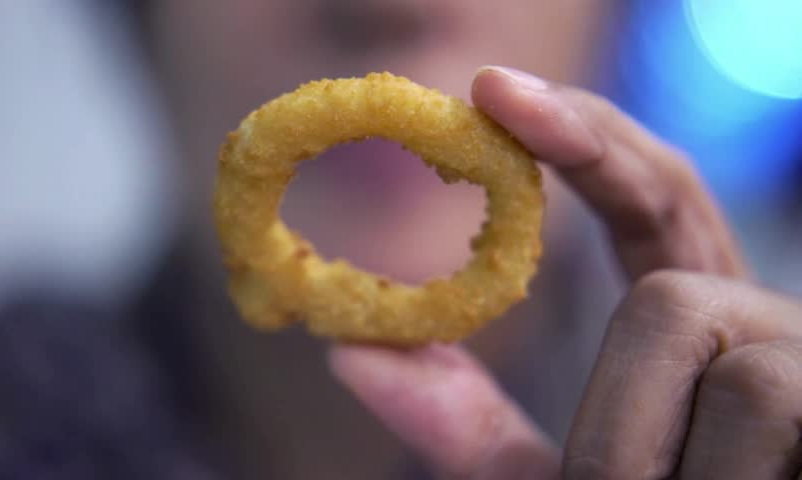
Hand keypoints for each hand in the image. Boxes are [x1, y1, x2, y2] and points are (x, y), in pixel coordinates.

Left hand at [329, 66, 801, 478]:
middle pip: (672, 280)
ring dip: (648, 463)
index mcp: (691, 326)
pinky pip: (768, 395)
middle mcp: (762, 325)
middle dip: (617, 408)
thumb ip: (464, 426)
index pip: (648, 195)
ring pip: (711, 346)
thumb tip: (347, 350)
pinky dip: (704, 476)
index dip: (581, 137)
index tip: (488, 92)